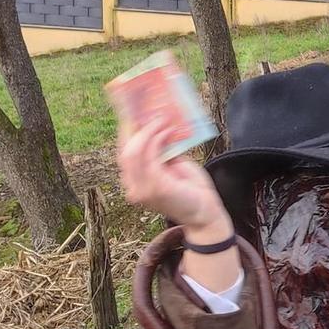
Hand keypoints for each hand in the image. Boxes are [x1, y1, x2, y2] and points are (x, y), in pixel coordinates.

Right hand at [117, 116, 227, 234]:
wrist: (204, 213)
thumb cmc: (191, 189)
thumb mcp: (172, 165)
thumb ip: (161, 152)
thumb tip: (155, 126)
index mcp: (135, 183)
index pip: (123, 154)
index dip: (127, 133)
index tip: (136, 115)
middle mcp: (133, 188)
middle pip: (125, 152)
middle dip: (138, 130)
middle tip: (154, 116)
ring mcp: (142, 190)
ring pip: (134, 152)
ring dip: (149, 132)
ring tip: (163, 122)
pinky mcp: (155, 187)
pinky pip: (150, 156)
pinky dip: (158, 140)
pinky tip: (168, 132)